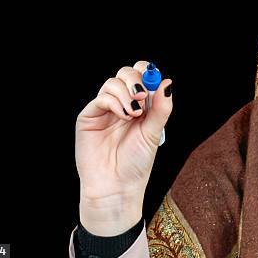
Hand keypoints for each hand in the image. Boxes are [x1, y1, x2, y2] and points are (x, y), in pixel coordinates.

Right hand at [75, 60, 172, 234]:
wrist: (117, 186)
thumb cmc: (136, 163)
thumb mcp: (154, 132)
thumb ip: (161, 108)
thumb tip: (167, 82)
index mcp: (139, 105)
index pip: (142, 75)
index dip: (148, 72)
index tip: (154, 81)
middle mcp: (121, 103)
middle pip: (126, 73)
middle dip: (136, 79)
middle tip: (143, 96)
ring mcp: (104, 109)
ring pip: (113, 82)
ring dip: (126, 93)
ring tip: (134, 114)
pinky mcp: (89, 117)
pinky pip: (101, 98)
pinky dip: (115, 102)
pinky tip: (124, 117)